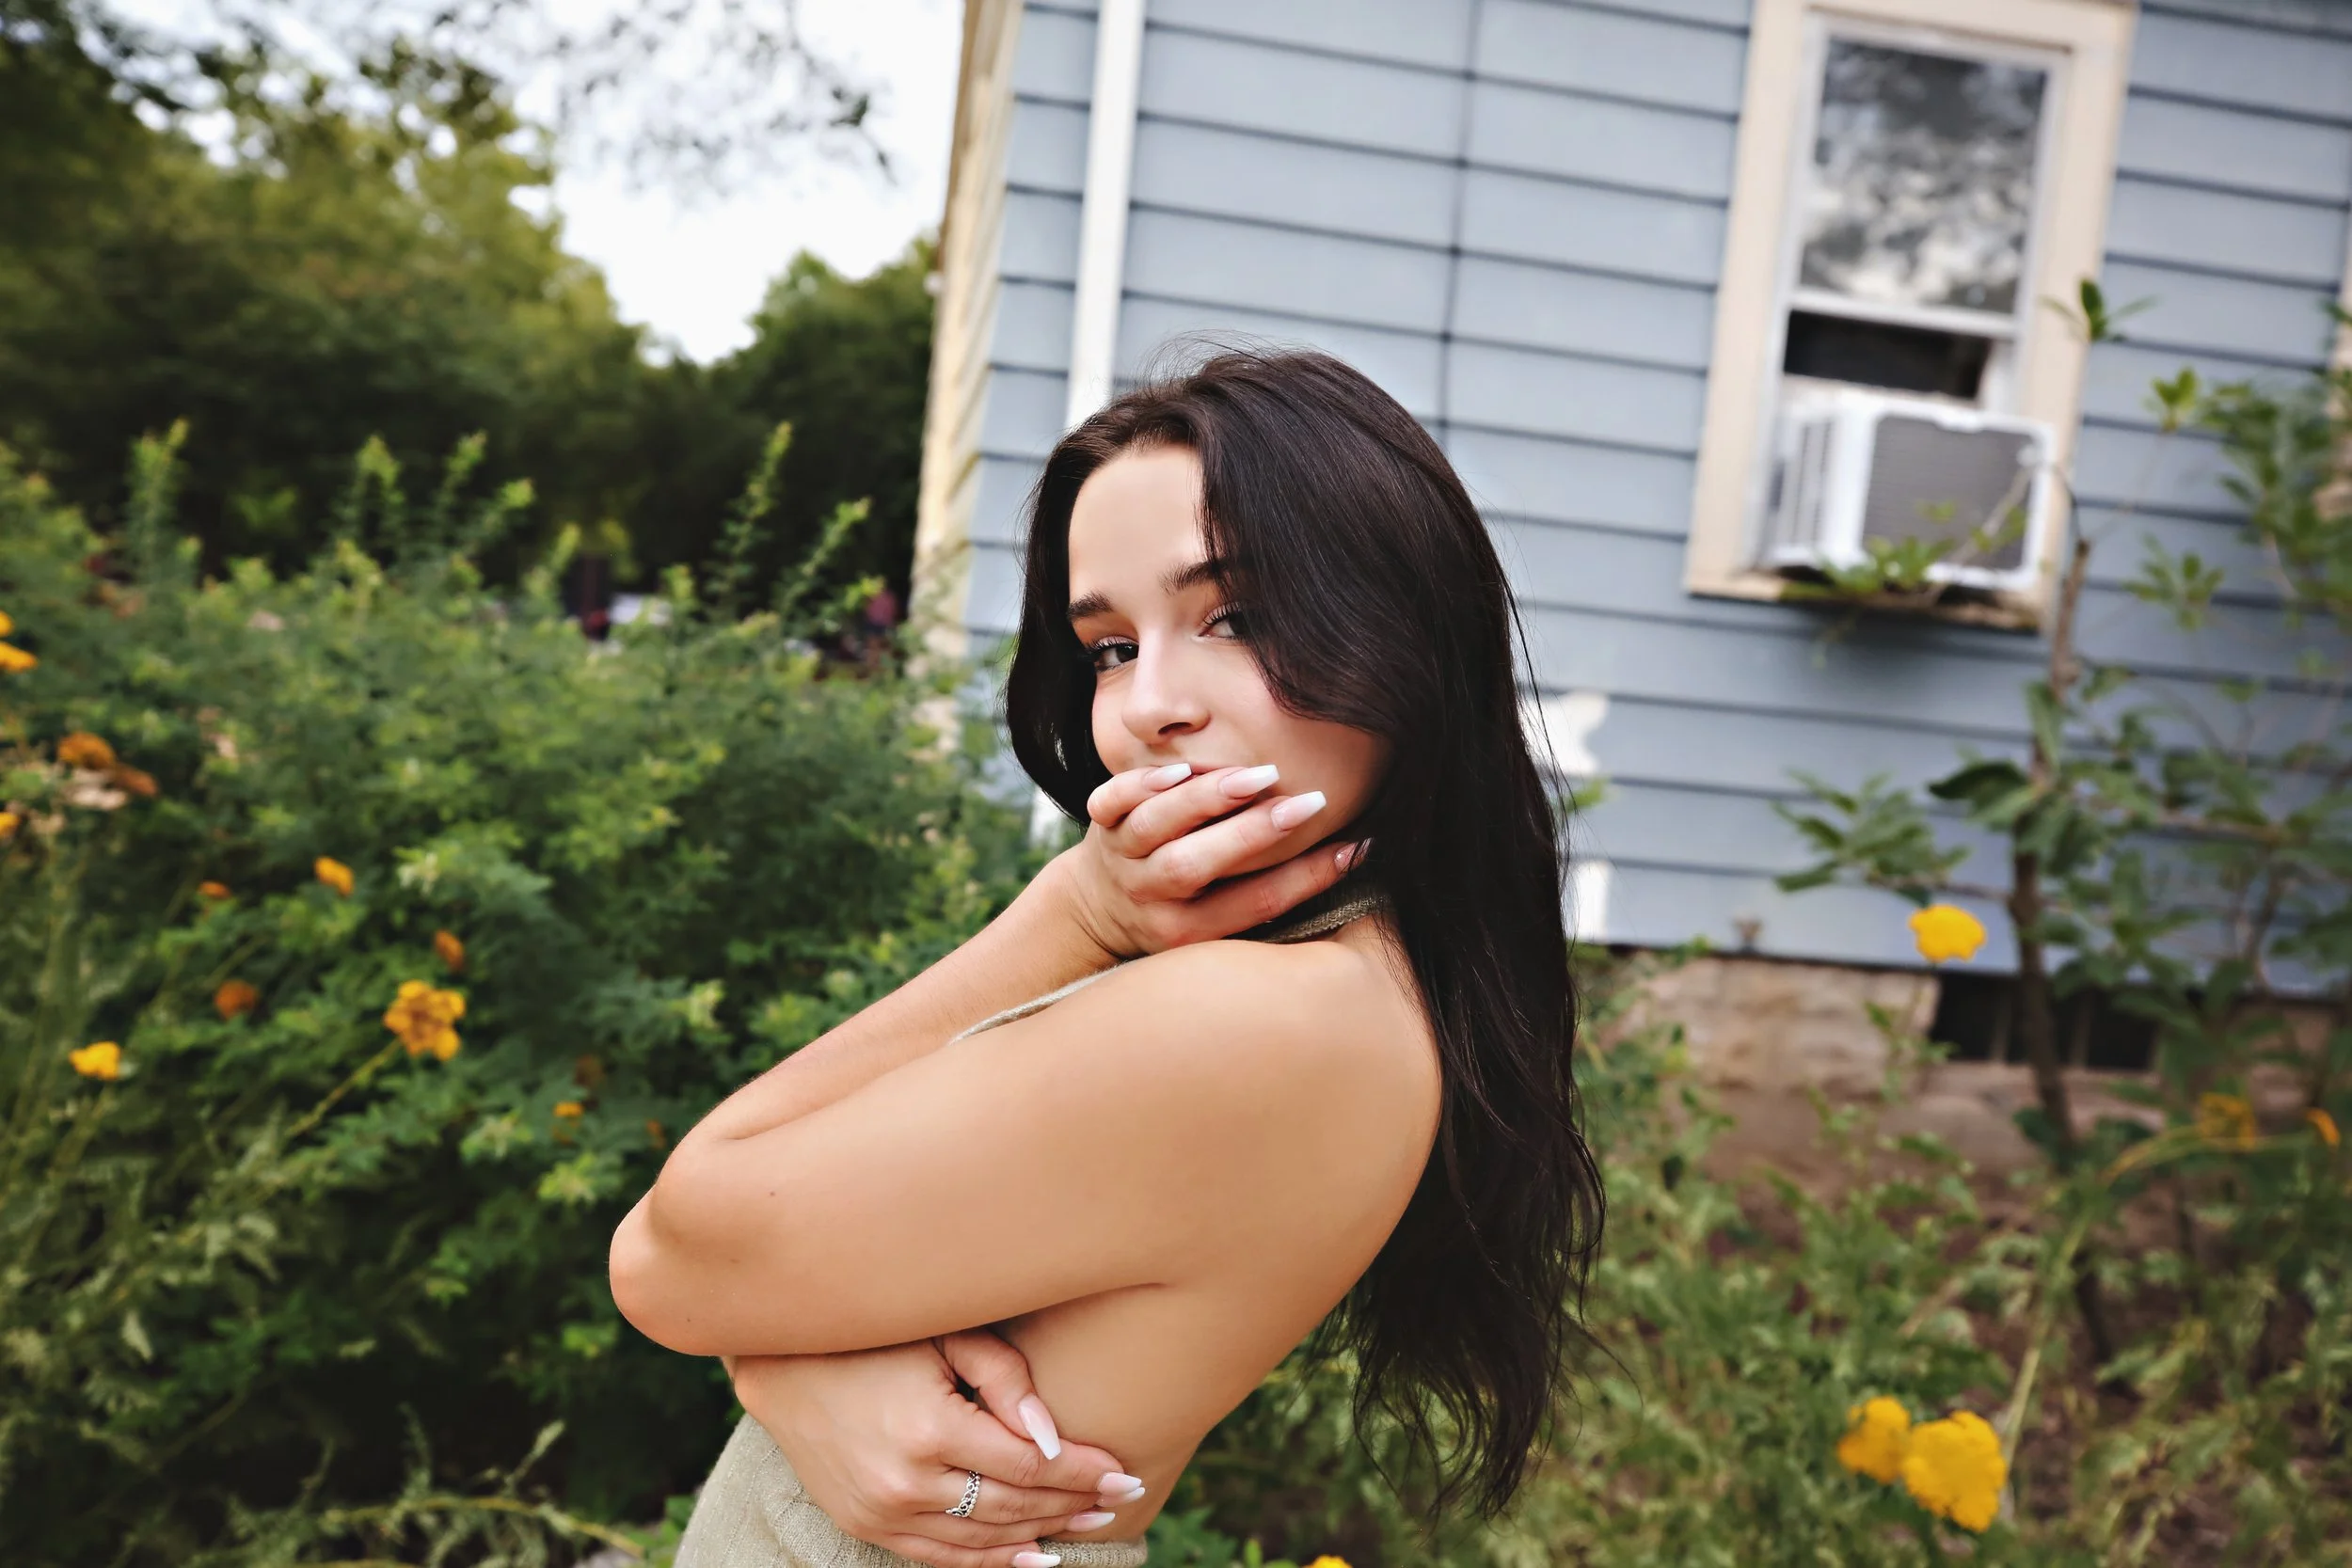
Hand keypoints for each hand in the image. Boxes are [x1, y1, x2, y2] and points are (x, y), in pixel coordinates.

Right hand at [728, 1331, 1144, 1567]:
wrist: (786, 1365)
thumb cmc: (878, 1335)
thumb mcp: (945, 1336)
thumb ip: (1005, 1380)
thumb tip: (1052, 1437)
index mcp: (929, 1430)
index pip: (1028, 1465)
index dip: (1082, 1470)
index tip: (1125, 1472)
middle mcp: (904, 1483)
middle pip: (1012, 1505)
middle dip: (1073, 1503)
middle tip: (1122, 1496)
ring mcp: (881, 1513)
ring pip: (982, 1539)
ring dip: (1041, 1533)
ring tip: (1091, 1522)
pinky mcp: (866, 1526)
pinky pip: (941, 1558)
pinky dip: (991, 1561)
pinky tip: (1033, 1555)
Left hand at [1057, 762, 1364, 959]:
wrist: (1099, 910)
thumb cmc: (1184, 909)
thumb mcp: (1223, 920)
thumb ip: (1276, 891)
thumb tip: (1358, 852)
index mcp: (1189, 930)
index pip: (1254, 904)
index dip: (1308, 876)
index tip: (1358, 844)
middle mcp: (1151, 896)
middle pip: (1196, 866)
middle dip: (1253, 834)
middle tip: (1308, 804)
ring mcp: (1121, 858)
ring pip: (1155, 827)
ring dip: (1204, 798)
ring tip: (1255, 776)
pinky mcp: (1099, 825)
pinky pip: (1110, 802)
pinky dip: (1140, 784)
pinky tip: (1178, 768)